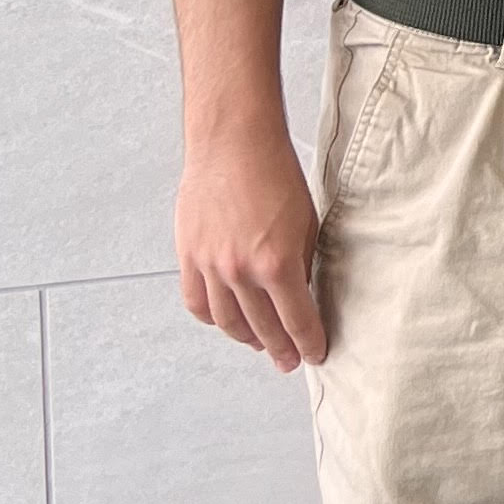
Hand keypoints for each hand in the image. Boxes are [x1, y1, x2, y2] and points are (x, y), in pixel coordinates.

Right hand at [176, 120, 327, 371]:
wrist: (233, 142)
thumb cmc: (276, 174)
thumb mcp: (306, 222)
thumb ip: (301, 263)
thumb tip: (299, 294)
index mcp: (276, 264)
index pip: (296, 320)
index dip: (308, 342)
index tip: (315, 355)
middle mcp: (240, 271)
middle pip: (262, 328)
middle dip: (280, 348)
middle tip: (289, 361)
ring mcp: (210, 266)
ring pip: (226, 321)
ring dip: (246, 338)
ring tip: (260, 345)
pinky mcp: (188, 255)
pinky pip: (197, 301)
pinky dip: (212, 317)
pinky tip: (225, 321)